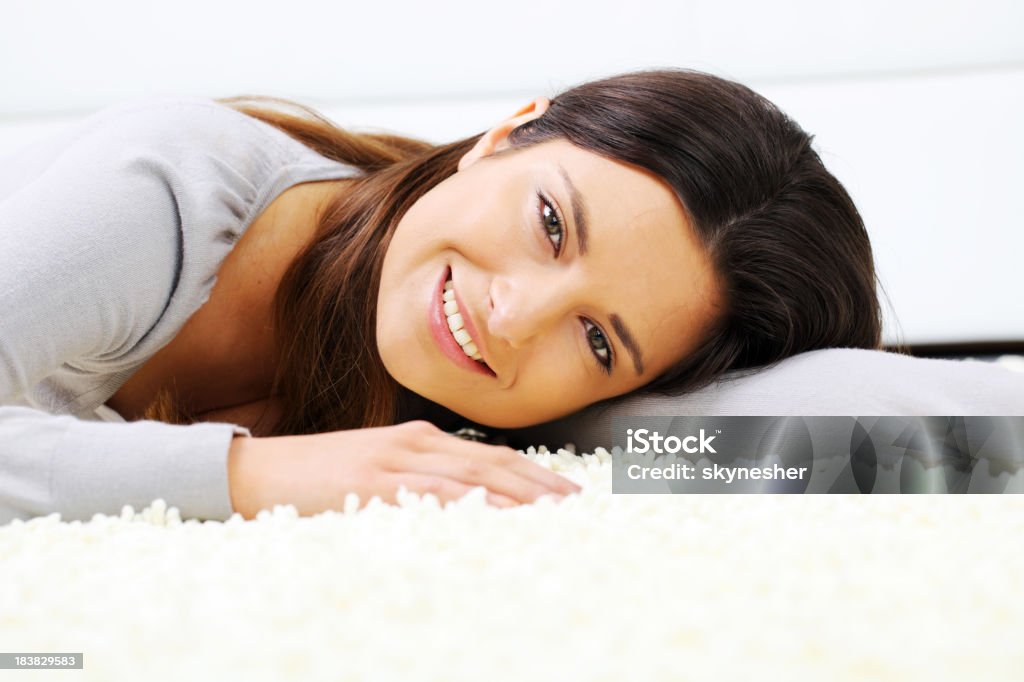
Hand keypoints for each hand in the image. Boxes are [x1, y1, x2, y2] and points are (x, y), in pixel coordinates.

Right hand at [227, 420, 580, 517]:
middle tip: (580, 503)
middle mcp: (417, 443)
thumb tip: (461, 503)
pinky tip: (496, 514)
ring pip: (473, 476)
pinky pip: (433, 493)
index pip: (491, 455)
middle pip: (494, 462)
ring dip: (519, 494)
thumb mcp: (376, 471)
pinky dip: (470, 503)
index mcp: (420, 439)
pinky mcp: (374, 481)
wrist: (257, 471)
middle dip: (541, 482)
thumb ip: (419, 480)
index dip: (534, 472)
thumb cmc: (317, 476)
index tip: (568, 491)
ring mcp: (396, 460)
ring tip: (556, 512)